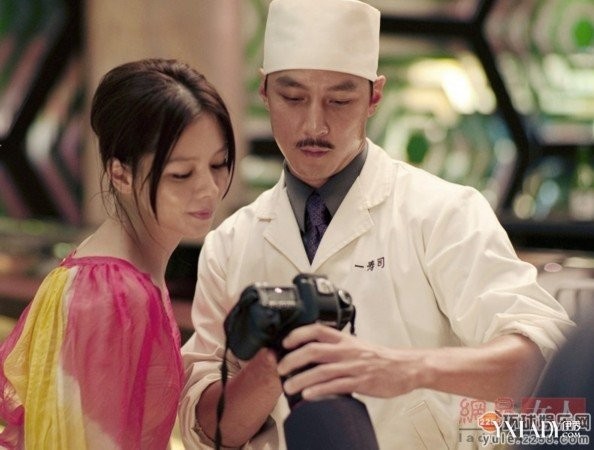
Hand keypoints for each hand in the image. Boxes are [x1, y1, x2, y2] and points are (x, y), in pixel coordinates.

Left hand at [277, 323, 428, 399]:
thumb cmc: (380, 358)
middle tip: (281, 368)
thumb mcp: (356, 345)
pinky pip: (336, 386)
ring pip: (322, 371)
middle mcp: (347, 350)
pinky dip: (320, 390)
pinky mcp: (361, 383)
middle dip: (293, 359)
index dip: (298, 334)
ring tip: (288, 387)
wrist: (405, 367)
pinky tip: (308, 395)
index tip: (285, 342)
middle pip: (314, 350)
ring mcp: (353, 367)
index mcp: (345, 340)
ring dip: (301, 379)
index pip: (318, 330)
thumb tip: (313, 351)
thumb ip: (337, 347)